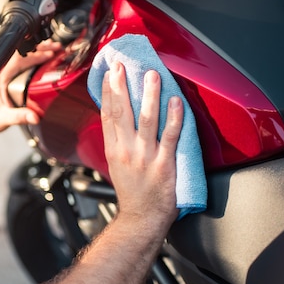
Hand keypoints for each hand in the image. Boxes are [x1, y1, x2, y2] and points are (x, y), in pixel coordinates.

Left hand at [0, 40, 61, 135]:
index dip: (35, 56)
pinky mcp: (9, 74)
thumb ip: (19, 117)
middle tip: (56, 48)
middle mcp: (2, 72)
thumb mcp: (4, 118)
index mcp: (0, 78)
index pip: (18, 60)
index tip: (49, 55)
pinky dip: (35, 56)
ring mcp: (5, 72)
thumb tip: (35, 117)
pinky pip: (23, 61)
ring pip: (22, 55)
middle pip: (22, 53)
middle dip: (40, 48)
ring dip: (38, 50)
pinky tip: (46, 56)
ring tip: (54, 48)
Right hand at [101, 61, 182, 228]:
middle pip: (122, 112)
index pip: (107, 115)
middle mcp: (126, 150)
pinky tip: (176, 101)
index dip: (107, 92)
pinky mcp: (164, 164)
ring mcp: (145, 156)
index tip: (108, 73)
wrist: (142, 218)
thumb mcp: (115, 165)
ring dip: (149, 95)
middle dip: (121, 86)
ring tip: (152, 75)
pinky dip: (174, 117)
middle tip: (122, 65)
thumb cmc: (132, 193)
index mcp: (113, 149)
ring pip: (147, 119)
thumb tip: (118, 120)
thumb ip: (117, 142)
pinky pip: (170, 136)